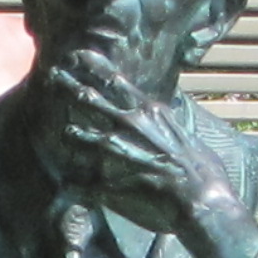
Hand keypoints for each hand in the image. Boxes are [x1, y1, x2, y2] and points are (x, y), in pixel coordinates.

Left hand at [41, 56, 249, 257]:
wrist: (203, 201)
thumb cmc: (204, 172)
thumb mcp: (188, 137)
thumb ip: (171, 126)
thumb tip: (166, 119)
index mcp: (150, 112)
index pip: (116, 82)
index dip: (94, 67)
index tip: (77, 56)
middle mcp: (131, 126)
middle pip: (92, 100)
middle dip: (70, 86)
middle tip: (54, 75)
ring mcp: (119, 153)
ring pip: (84, 136)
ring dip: (73, 132)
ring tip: (64, 131)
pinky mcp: (111, 182)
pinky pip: (84, 181)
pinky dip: (75, 182)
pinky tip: (67, 182)